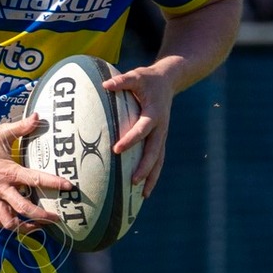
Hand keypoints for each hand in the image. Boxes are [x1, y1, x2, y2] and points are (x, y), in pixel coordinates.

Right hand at [0, 117, 72, 231]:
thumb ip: (21, 127)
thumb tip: (38, 116)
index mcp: (8, 171)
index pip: (35, 179)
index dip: (54, 183)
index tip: (69, 186)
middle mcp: (1, 188)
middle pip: (24, 209)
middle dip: (42, 216)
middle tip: (57, 218)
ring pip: (8, 222)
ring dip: (24, 227)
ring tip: (37, 226)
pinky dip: (6, 226)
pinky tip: (17, 224)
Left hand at [104, 61, 179, 197]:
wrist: (168, 81)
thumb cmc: (148, 79)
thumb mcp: (137, 76)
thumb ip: (122, 81)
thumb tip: (104, 85)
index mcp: (154, 114)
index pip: (142, 129)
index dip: (131, 139)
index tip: (117, 149)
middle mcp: (161, 128)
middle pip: (155, 151)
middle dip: (145, 167)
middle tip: (133, 181)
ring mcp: (162, 135)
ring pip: (159, 160)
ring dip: (152, 177)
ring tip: (143, 195)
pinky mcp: (160, 139)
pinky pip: (158, 159)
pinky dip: (153, 174)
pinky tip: (145, 189)